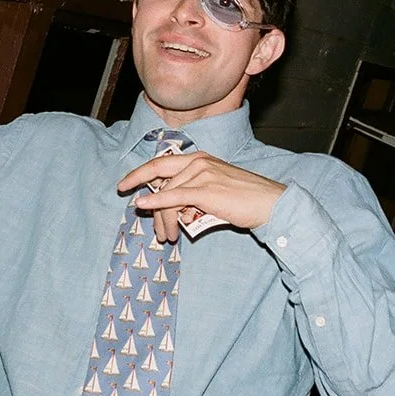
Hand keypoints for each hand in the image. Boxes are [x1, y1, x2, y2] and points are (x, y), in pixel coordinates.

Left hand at [118, 152, 285, 243]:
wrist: (268, 204)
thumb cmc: (245, 200)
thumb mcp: (215, 189)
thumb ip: (193, 192)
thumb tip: (172, 207)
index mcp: (200, 158)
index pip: (163, 162)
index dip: (141, 171)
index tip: (126, 182)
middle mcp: (198, 161)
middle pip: (159, 174)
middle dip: (139, 184)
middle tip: (125, 196)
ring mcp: (202, 174)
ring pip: (167, 194)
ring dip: (162, 218)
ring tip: (166, 236)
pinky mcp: (205, 190)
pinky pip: (173, 196)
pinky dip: (156, 202)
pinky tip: (143, 207)